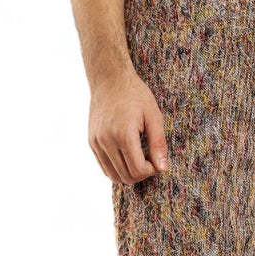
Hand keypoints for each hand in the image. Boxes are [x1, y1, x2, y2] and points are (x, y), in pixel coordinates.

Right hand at [88, 68, 168, 184]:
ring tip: (139, 159)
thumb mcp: (153, 117)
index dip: (152, 170)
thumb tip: (162, 169)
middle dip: (142, 174)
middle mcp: (106, 141)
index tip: (157, 160)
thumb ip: (158, 144)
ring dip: (129, 174)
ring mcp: (96, 142)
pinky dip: (117, 169)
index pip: (138, 170)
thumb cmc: (135, 95)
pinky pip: (104, 168)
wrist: (109, 79)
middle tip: (150, 161)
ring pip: (113, 176)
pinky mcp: (92, 142)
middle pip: (126, 176)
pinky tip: (128, 158)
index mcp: (123, 134)